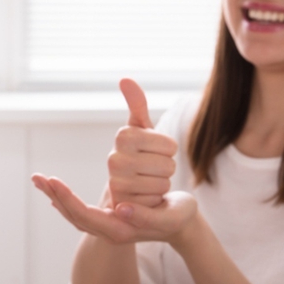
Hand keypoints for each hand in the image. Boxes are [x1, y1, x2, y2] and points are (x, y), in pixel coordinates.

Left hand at [32, 174, 199, 247]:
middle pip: (73, 215)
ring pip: (74, 214)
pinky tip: (54, 192)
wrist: (183, 225)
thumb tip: (119, 209)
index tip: (53, 181)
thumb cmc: (179, 218)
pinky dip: (65, 201)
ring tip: (38, 180)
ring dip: (55, 197)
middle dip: (54, 195)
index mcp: (120, 230)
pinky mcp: (108, 218)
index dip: (67, 198)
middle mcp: (109, 230)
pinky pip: (80, 211)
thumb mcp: (168, 217)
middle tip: (37, 177)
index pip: (84, 215)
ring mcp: (107, 226)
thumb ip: (145, 216)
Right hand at [106, 78, 177, 208]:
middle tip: (150, 168)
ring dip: (160, 183)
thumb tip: (125, 79)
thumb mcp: (142, 129)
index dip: (168, 149)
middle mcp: (113, 158)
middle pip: (167, 164)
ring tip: (145, 181)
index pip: (169, 145)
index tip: (153, 150)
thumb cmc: (140, 154)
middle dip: (165, 167)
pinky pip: (156, 199)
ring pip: (163, 182)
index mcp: (123, 136)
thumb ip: (137, 104)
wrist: (129, 187)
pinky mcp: (122, 204)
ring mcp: (117, 182)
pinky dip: (154, 199)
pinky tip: (142, 196)